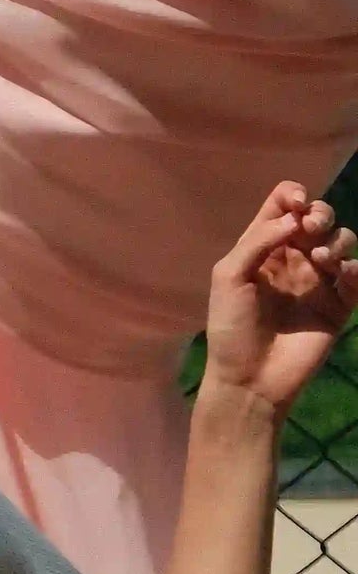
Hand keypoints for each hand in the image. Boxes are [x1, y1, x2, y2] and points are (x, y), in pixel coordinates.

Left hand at [202, 183, 357, 418]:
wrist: (250, 378)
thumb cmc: (231, 327)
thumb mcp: (229, 277)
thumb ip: (257, 241)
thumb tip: (295, 219)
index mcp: (264, 248)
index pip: (284, 206)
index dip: (293, 194)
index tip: (297, 202)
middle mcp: (293, 259)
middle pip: (318, 217)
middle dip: (320, 213)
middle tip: (310, 229)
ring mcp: (318, 281)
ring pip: (342, 241)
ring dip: (337, 240)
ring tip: (320, 259)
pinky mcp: (339, 306)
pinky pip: (357, 276)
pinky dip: (356, 268)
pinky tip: (342, 273)